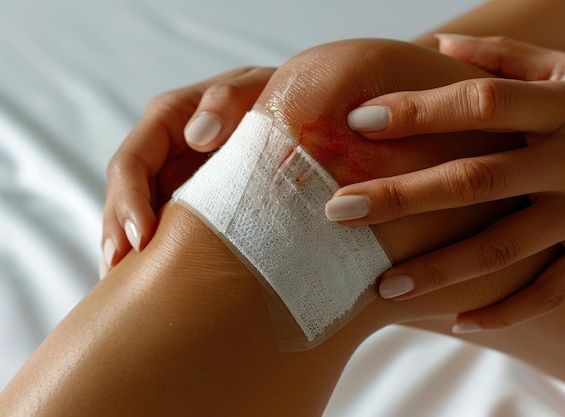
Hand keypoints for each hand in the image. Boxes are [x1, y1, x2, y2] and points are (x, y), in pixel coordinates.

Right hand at [101, 67, 274, 277]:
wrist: (302, 116)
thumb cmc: (277, 97)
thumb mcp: (257, 87)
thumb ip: (227, 99)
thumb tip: (197, 134)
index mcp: (170, 118)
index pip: (132, 162)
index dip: (129, 200)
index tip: (142, 238)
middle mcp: (165, 150)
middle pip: (126, 196)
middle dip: (119, 236)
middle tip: (119, 277)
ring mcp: (176, 176)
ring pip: (140, 216)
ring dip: (131, 253)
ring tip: (123, 291)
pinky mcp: (192, 199)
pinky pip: (168, 226)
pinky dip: (157, 253)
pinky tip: (152, 282)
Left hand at [329, 35, 564, 330]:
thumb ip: (505, 57)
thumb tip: (438, 45)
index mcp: (564, 108)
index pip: (480, 105)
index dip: (419, 111)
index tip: (358, 122)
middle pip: (476, 182)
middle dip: (403, 197)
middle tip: (339, 212)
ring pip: (504, 249)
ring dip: (440, 270)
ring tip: (383, 287)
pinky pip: (549, 293)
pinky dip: (505, 311)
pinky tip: (456, 320)